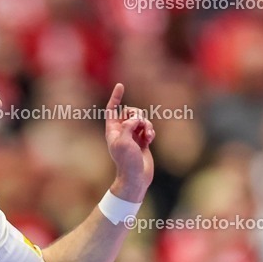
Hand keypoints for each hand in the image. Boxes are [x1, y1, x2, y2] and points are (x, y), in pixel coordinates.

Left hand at [104, 83, 154, 202]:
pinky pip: (148, 128)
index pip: (112, 109)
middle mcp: (121, 132)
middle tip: (139, 124)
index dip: (116, 97)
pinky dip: (150, 131)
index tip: (120, 85)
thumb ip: (127, 126)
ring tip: (147, 134)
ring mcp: (132, 136)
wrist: (136, 176)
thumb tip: (135, 118)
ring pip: (141, 120)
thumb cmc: (126, 161)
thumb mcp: (123, 141)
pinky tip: (150, 139)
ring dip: (146, 124)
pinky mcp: (142, 141)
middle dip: (137, 115)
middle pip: (130, 112)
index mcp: (112, 131)